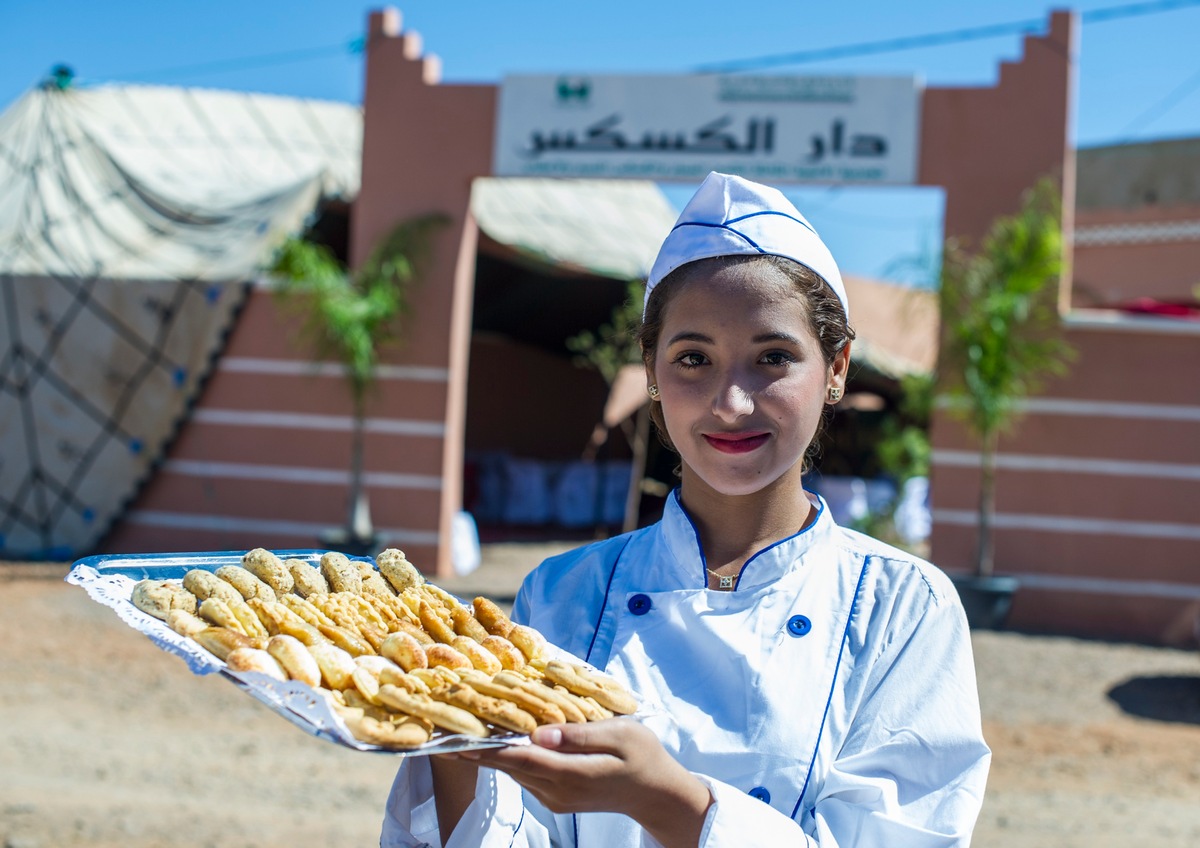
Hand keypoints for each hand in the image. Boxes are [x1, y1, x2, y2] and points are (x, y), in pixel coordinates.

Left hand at [461, 719, 711, 846]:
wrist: (656, 793)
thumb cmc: (643, 756)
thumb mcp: (620, 736)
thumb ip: (580, 735)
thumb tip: (541, 734)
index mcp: (572, 775)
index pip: (521, 759)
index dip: (488, 748)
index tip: (460, 737)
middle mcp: (558, 791)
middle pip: (510, 768)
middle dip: (478, 750)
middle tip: (447, 731)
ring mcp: (556, 798)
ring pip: (514, 773)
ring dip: (489, 755)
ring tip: (462, 732)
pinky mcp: (556, 798)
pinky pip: (526, 776)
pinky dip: (508, 760)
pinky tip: (496, 742)